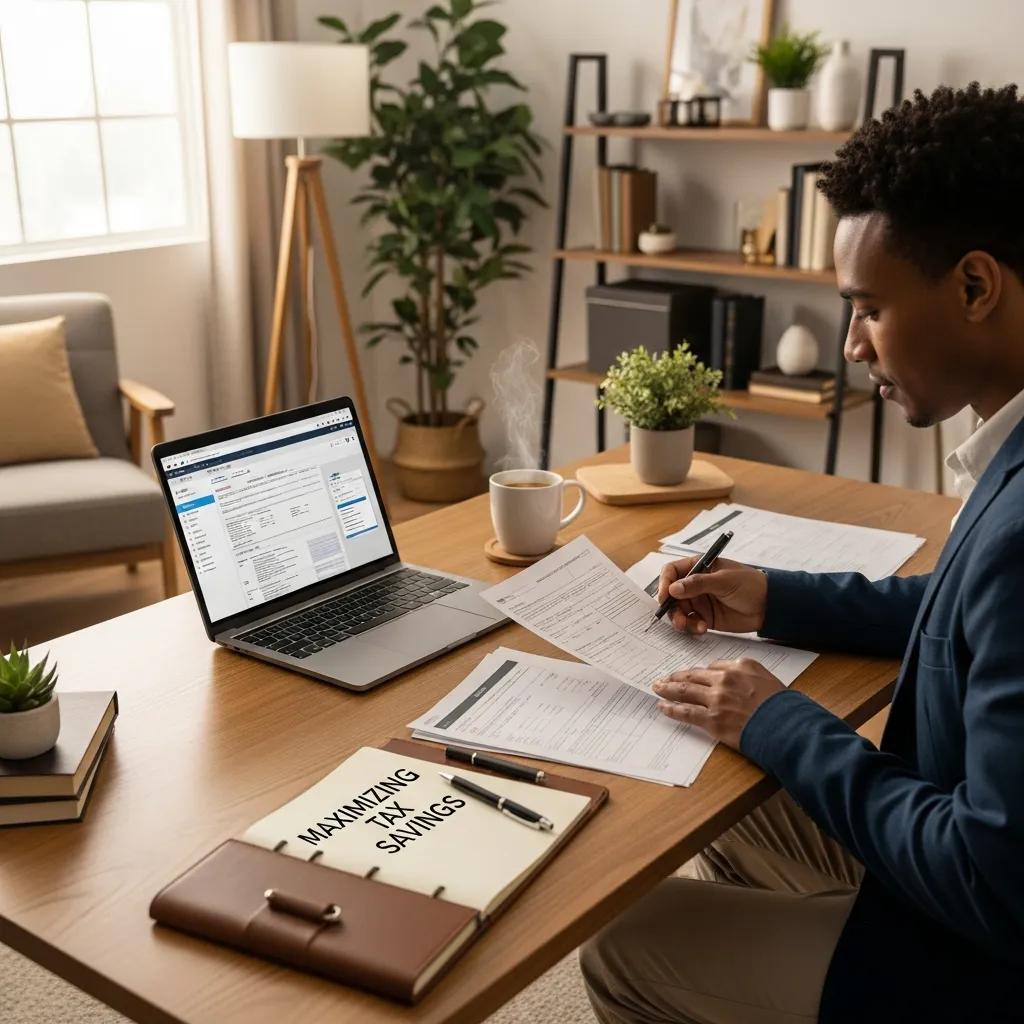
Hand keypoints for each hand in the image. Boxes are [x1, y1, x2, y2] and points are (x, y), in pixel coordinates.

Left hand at [652, 658, 783, 748]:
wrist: (789, 727)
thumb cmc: (784, 707)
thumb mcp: (769, 680)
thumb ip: (748, 676)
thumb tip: (734, 680)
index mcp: (741, 666)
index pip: (713, 667)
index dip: (700, 673)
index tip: (692, 675)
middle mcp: (725, 678)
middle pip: (694, 675)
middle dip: (676, 676)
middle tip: (664, 677)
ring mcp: (717, 699)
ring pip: (685, 690)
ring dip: (667, 688)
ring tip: (657, 688)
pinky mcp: (712, 719)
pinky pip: (686, 712)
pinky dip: (671, 709)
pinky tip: (663, 707)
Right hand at [657, 556, 767, 635]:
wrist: (769, 606)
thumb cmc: (750, 585)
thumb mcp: (724, 581)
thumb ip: (698, 584)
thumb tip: (673, 588)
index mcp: (698, 567)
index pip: (672, 572)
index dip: (664, 583)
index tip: (665, 596)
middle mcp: (695, 584)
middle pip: (671, 594)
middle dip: (671, 607)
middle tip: (677, 618)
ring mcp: (699, 601)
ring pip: (678, 611)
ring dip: (680, 620)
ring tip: (689, 625)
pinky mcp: (705, 617)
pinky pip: (689, 622)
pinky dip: (691, 627)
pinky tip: (702, 628)